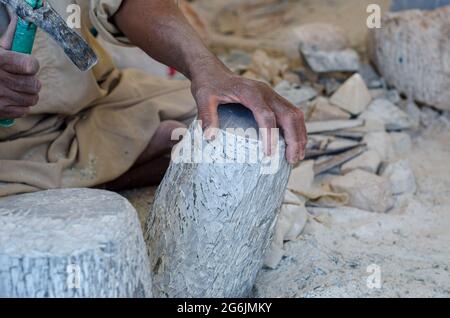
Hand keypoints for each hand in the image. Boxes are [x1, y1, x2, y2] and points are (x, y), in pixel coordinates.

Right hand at [0, 8, 40, 118]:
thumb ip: (7, 38)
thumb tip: (17, 19)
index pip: (30, 66)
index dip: (31, 65)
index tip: (27, 65)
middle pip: (34, 84)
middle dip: (32, 81)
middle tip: (24, 78)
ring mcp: (0, 97)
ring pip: (32, 99)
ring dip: (28, 94)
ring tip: (19, 89)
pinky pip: (24, 111)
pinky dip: (21, 106)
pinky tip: (12, 98)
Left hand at [190, 61, 306, 164]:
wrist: (214, 72)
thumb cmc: (209, 86)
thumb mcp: (203, 98)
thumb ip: (207, 115)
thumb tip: (210, 138)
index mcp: (251, 92)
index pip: (266, 115)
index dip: (270, 135)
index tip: (269, 154)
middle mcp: (266, 92)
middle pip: (289, 115)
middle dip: (294, 138)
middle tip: (292, 160)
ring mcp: (272, 95)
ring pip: (295, 114)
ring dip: (300, 135)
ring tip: (296, 157)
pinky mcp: (274, 100)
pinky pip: (291, 114)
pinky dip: (297, 130)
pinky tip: (294, 146)